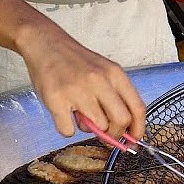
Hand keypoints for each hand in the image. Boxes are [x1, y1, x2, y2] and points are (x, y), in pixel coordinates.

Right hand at [18, 24, 145, 138]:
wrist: (45, 43)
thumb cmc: (75, 61)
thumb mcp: (103, 71)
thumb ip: (115, 95)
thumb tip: (125, 128)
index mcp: (114, 74)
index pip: (137, 107)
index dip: (138, 129)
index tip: (133, 140)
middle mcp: (99, 81)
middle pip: (121, 121)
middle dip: (115, 134)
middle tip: (106, 134)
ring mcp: (78, 90)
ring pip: (97, 127)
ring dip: (89, 129)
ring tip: (79, 114)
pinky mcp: (57, 100)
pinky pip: (69, 131)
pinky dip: (67, 129)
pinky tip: (64, 114)